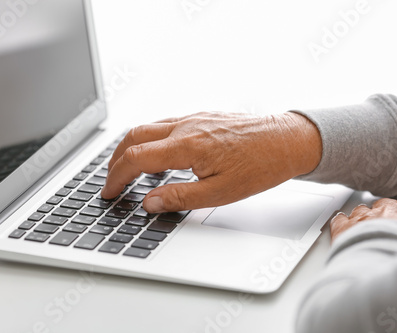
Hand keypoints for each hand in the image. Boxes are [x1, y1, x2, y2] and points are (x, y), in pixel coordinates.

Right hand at [102, 111, 321, 212]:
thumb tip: (149, 203)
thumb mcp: (220, 193)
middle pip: (134, 136)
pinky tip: (158, 154)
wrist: (286, 141)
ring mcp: (194, 117)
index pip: (136, 158)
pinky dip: (151, 139)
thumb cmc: (260, 166)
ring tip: (129, 169)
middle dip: (116, 159)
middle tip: (112, 180)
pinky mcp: (202, 116)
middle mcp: (186, 126)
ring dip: (132, 146)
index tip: (110, 192)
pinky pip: (166, 123)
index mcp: (187, 146)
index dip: (116, 177)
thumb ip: (179, 198)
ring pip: (148, 126)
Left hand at [330, 198, 396, 240]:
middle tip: (383, 229)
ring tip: (362, 232)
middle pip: (383, 206)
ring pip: (360, 211)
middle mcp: (388, 211)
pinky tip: (341, 228)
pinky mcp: (344, 227)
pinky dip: (340, 223)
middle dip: (382, 215)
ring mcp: (364, 217)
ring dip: (361, 220)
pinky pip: (339, 219)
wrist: (386, 263)